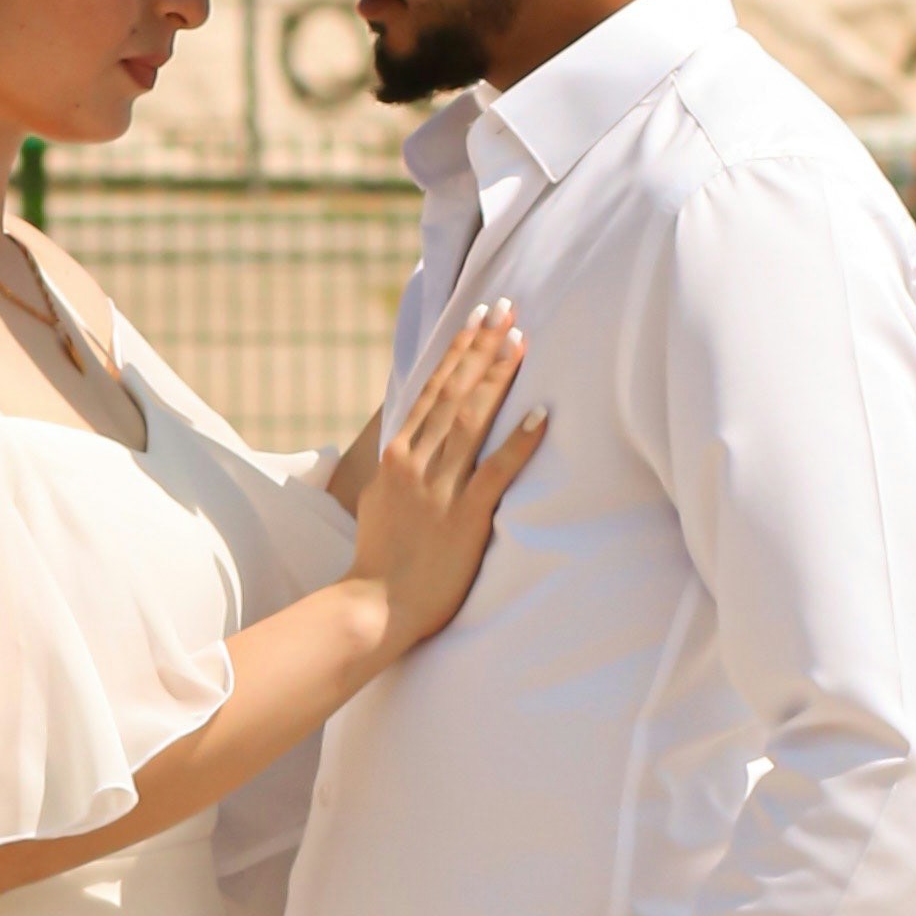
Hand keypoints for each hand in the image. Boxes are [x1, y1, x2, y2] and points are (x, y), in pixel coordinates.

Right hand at [353, 309, 545, 652]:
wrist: (375, 605)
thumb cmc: (380, 557)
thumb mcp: (376, 498)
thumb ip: (395, 466)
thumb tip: (406, 442)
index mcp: (396, 454)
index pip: (432, 389)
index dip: (458, 350)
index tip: (478, 318)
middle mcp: (415, 462)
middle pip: (454, 392)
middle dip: (482, 347)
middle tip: (508, 309)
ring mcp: (439, 488)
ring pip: (472, 420)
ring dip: (497, 376)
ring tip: (520, 340)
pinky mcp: (464, 517)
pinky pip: (496, 472)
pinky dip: (519, 441)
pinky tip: (540, 414)